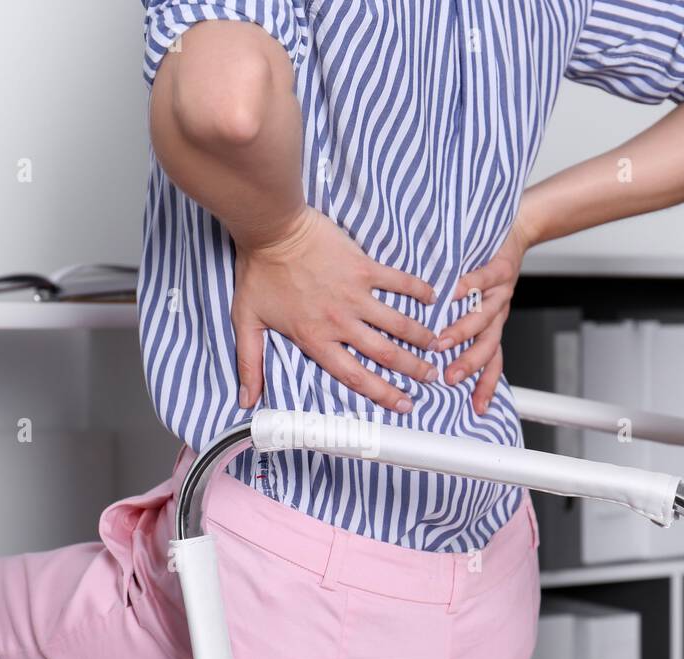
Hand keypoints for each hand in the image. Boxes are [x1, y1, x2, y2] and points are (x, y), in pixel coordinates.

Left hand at [232, 206, 438, 413]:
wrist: (273, 229)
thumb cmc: (258, 273)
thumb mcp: (247, 321)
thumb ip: (250, 362)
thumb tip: (246, 399)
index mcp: (316, 339)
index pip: (354, 376)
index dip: (382, 394)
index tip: (404, 404)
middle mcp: (340, 322)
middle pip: (384, 354)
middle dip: (412, 369)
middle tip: (432, 378)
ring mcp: (356, 294)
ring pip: (397, 323)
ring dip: (421, 336)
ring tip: (437, 345)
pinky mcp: (364, 267)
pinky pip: (398, 281)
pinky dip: (418, 290)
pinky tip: (433, 298)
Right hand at [443, 220, 530, 414]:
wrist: (517, 232)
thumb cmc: (487, 269)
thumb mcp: (475, 305)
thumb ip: (454, 326)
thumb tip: (425, 351)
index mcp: (492, 327)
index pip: (492, 363)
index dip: (486, 386)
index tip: (476, 409)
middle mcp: (498, 314)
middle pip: (488, 347)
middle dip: (469, 365)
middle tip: (449, 379)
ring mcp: (501, 292)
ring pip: (484, 318)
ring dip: (463, 332)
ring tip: (442, 342)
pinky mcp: (501, 268)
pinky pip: (485, 279)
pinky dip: (470, 286)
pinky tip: (454, 292)